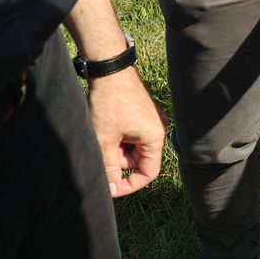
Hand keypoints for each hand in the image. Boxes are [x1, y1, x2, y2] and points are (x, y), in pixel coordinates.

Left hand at [86, 68, 166, 196]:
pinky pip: (132, 134)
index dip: (130, 184)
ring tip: (103, 132)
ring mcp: (151, 119)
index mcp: (155, 136)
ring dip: (117, 146)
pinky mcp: (142, 113)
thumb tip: (111, 188)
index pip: (149, 172)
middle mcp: (158, 128)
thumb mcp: (105, 139)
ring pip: (133, 147)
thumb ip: (109, 167)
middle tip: (102, 148)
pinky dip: (119, 136)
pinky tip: (107, 125)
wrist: (109, 70)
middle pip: (139, 160)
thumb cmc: (109, 103)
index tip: (111, 187)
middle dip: (119, 160)